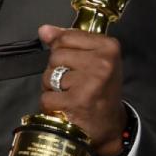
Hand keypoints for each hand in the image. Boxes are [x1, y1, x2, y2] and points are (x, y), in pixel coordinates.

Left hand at [38, 24, 126, 155]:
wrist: (110, 125)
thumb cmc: (99, 88)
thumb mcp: (92, 59)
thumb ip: (67, 41)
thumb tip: (44, 30)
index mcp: (108, 47)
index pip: (65, 37)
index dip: (63, 51)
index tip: (77, 65)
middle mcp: (102, 63)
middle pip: (55, 56)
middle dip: (57, 70)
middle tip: (74, 83)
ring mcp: (89, 83)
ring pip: (48, 76)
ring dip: (52, 88)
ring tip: (70, 95)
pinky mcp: (76, 102)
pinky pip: (46, 97)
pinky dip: (51, 105)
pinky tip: (66, 108)